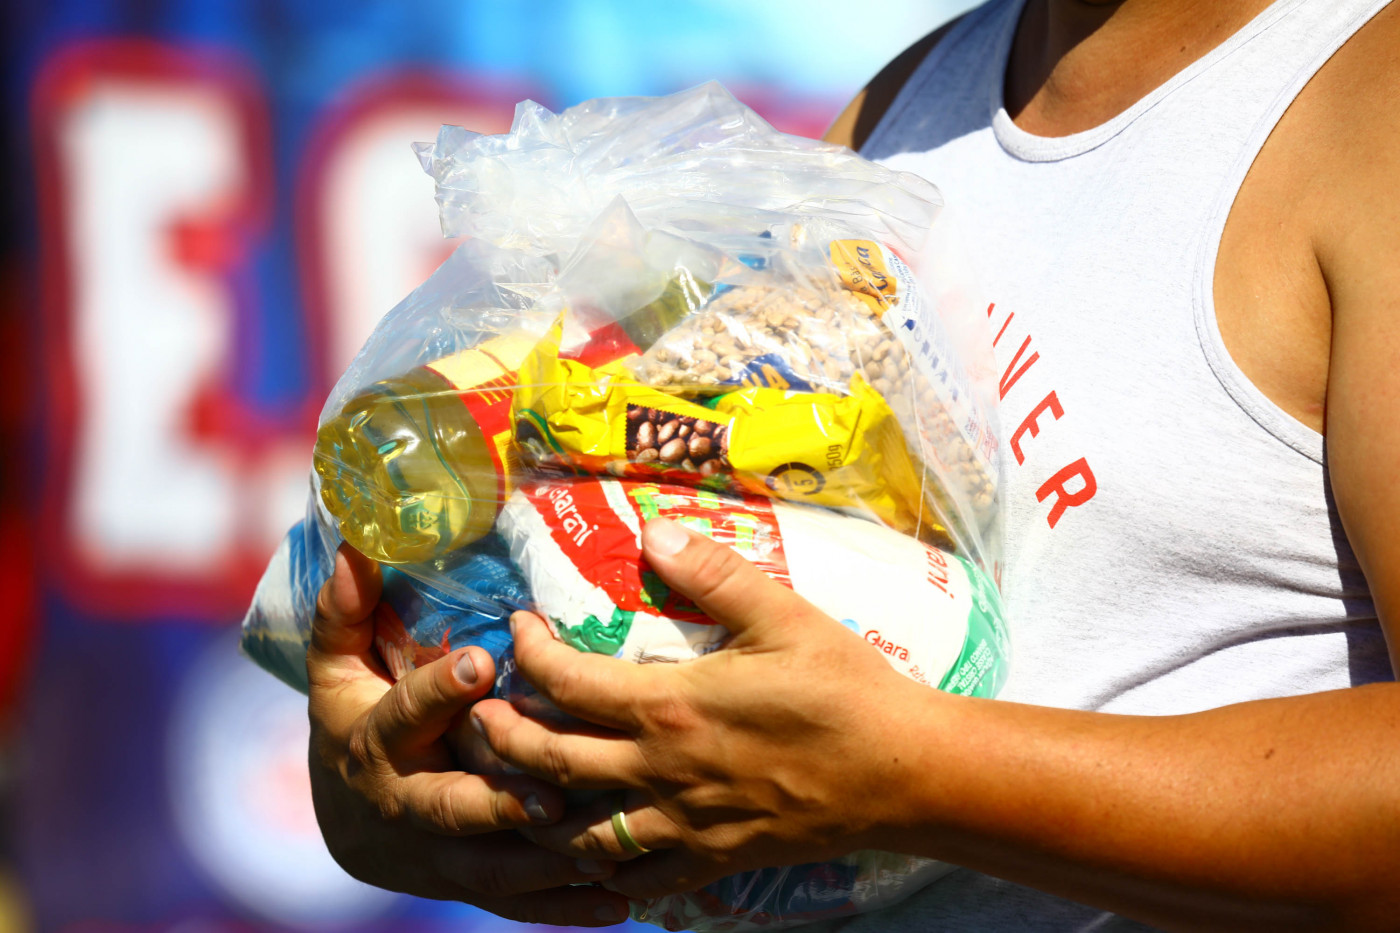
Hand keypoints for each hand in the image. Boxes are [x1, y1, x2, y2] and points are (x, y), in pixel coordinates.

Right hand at [306, 544, 631, 924]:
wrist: (349, 822)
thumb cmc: (355, 722)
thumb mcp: (340, 668)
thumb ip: (348, 613)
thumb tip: (355, 547)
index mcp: (376, 742)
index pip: (403, 715)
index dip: (436, 690)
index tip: (477, 661)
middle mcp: (407, 805)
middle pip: (450, 807)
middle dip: (498, 803)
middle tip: (553, 795)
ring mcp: (440, 856)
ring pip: (493, 866)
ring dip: (547, 864)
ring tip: (605, 851)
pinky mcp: (472, 886)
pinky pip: (521, 905)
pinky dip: (568, 909)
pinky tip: (621, 903)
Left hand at [469, 519, 933, 899]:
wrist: (904, 773)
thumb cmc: (845, 688)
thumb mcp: (783, 613)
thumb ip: (712, 572)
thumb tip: (654, 529)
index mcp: (671, 706)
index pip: (564, 684)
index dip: (526, 653)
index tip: (518, 628)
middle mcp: (661, 772)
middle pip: (547, 765)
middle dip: (500, 738)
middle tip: (481, 714)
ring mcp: (683, 826)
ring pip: (576, 835)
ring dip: (535, 810)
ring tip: (517, 784)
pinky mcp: (711, 861)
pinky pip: (636, 881)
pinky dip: (601, 869)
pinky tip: (593, 852)